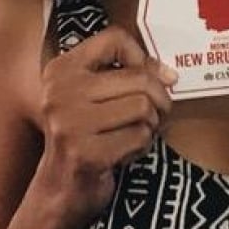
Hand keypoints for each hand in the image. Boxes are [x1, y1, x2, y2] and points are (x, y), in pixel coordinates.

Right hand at [38, 25, 176, 226]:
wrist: (60, 189)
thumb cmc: (87, 135)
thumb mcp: (95, 95)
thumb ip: (127, 74)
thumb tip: (169, 75)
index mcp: (62, 69)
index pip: (114, 38)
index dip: (141, 57)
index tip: (147, 77)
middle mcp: (61, 91)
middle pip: (139, 78)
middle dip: (158, 99)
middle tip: (154, 115)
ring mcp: (70, 123)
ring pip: (143, 107)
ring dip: (149, 124)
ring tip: (134, 133)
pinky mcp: (85, 153)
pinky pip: (139, 136)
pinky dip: (142, 145)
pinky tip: (125, 152)